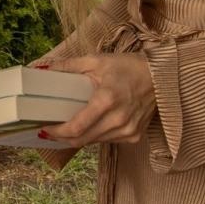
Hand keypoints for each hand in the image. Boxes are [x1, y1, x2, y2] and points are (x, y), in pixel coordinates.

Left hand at [36, 53, 156, 147]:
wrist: (160, 76)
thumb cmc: (128, 67)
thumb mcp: (97, 61)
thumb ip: (69, 66)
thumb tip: (44, 69)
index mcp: (106, 100)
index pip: (76, 127)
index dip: (57, 132)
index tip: (44, 128)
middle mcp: (118, 120)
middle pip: (81, 140)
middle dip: (62, 138)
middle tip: (50, 131)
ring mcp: (128, 130)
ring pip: (93, 142)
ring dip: (78, 138)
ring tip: (66, 129)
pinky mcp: (134, 136)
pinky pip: (107, 141)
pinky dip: (95, 136)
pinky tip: (89, 127)